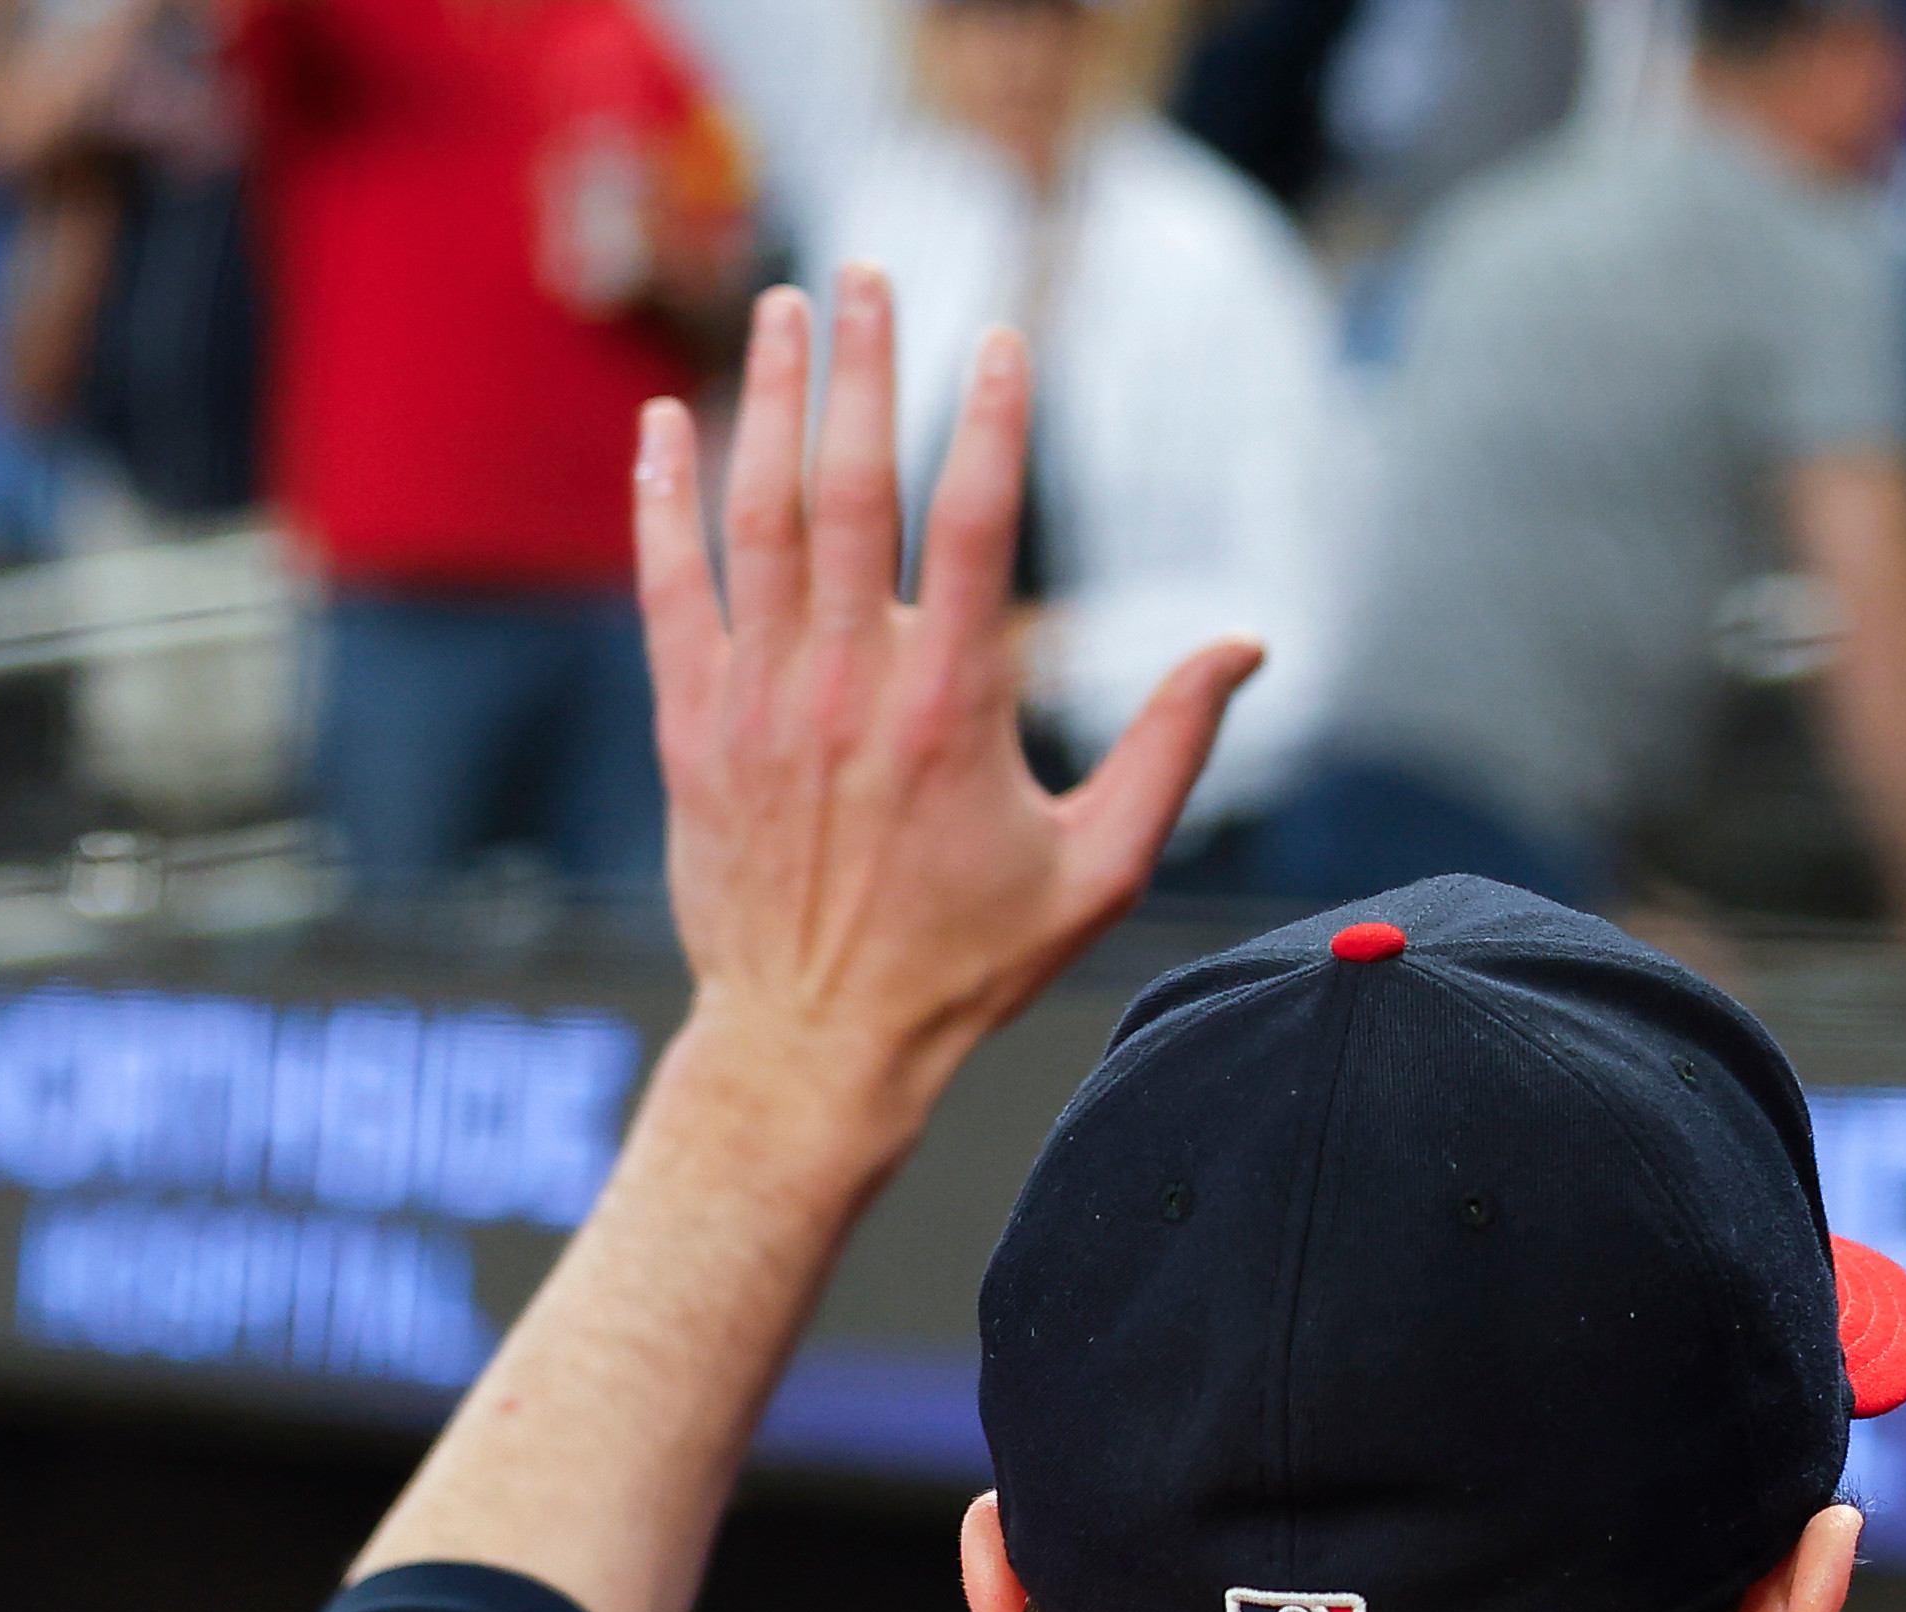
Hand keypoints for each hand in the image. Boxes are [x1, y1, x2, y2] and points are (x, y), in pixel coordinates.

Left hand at [631, 275, 1257, 1158]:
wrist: (816, 1042)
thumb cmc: (969, 961)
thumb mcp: (1102, 868)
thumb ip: (1172, 747)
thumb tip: (1244, 645)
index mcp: (956, 710)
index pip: (978, 527)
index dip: (992, 422)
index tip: (1002, 338)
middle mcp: (850, 686)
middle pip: (850, 488)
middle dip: (860, 367)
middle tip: (868, 274)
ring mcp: (759, 700)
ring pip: (756, 517)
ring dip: (766, 401)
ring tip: (783, 311)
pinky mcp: (692, 726)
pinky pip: (667, 587)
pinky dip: (660, 499)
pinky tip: (664, 422)